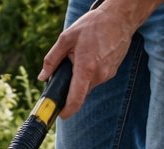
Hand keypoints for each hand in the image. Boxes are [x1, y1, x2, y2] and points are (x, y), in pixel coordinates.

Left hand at [40, 0, 163, 118]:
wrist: (120, 17)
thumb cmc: (93, 25)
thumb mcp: (66, 38)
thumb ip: (52, 59)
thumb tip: (43, 77)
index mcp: (85, 69)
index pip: (75, 99)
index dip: (67, 111)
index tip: (60, 115)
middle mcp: (98, 75)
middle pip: (80, 92)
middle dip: (71, 86)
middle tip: (67, 68)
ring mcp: (107, 74)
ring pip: (88, 85)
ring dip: (81, 77)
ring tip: (82, 56)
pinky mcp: (112, 72)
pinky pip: (96, 78)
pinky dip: (90, 72)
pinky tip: (91, 56)